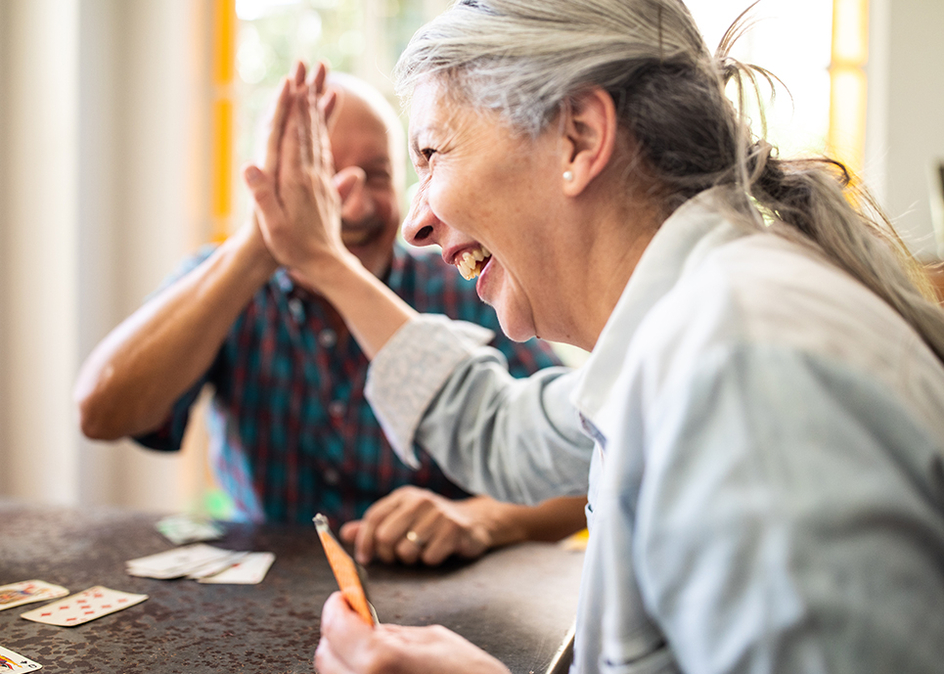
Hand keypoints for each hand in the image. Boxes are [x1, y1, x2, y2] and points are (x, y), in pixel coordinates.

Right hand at [244, 61, 353, 285]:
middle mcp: (312, 176)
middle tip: (310, 72)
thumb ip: (263, 196)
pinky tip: (322, 127)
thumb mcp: (272, 224)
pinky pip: (324, 155)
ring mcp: (322, 181)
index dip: (293, 110)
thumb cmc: (294, 248)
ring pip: (320, 140)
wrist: (325, 264)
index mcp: (296, 181)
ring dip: (318, 112)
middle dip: (309, 100)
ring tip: (318, 88)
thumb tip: (250, 166)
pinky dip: (323, 135)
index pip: (293, 137)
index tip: (293, 85)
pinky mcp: (326, 189)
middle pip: (310, 131)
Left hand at [314, 592, 510, 673]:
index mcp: (380, 659)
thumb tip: (367, 624)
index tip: (343, 598)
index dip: (337, 607)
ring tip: (370, 648)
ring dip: (344, 658)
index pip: (336, 626)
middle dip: (337, 633)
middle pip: (326, 655)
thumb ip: (394, 632)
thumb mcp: (434, 640)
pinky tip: (380, 669)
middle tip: (355, 620)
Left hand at [340, 486, 492, 565]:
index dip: (364, 541)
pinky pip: (429, 558)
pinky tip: (439, 551)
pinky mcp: (454, 529)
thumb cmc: (431, 523)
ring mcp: (438, 513)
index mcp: (404, 496)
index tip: (364, 559)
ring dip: (411, 559)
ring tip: (422, 551)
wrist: (474, 521)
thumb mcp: (403, 518)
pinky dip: (431, 560)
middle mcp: (420, 500)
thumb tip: (344, 533)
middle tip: (400, 555)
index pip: (373, 517)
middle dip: (389, 554)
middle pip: (385, 537)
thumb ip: (374, 526)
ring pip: (406, 550)